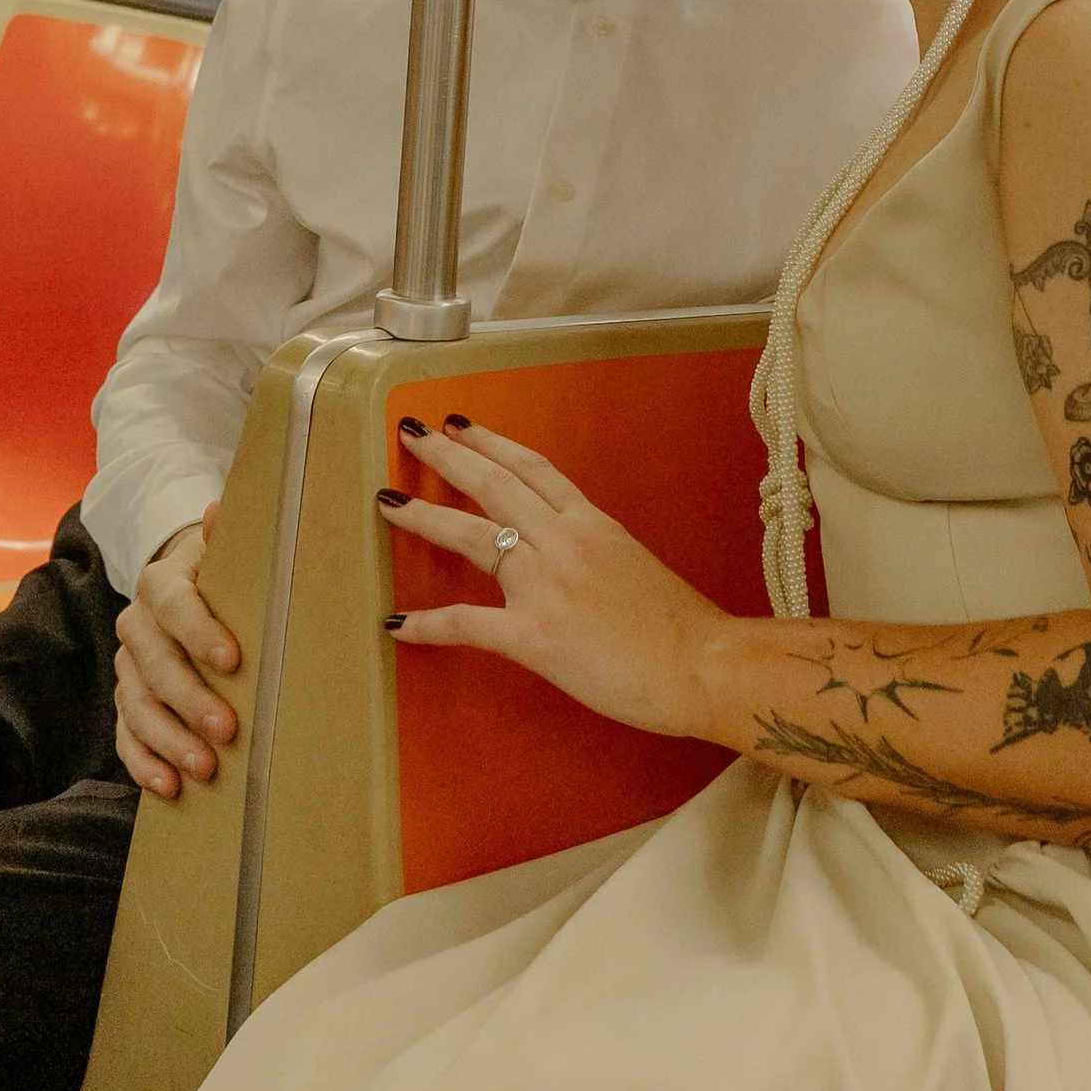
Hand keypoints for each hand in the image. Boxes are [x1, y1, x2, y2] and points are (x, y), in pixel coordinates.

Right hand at [115, 504, 240, 797]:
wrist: (185, 586)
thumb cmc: (221, 575)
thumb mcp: (229, 552)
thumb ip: (227, 536)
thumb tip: (219, 510)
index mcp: (161, 582)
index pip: (175, 606)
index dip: (200, 632)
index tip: (233, 661)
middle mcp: (136, 625)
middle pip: (156, 666)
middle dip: (191, 701)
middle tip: (227, 731)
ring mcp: (127, 666)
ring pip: (138, 706)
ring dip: (170, 741)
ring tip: (204, 769)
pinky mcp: (126, 700)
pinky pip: (125, 735)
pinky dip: (144, 763)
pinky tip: (168, 786)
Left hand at [381, 416, 724, 740]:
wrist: (702, 664)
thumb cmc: (682, 628)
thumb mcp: (636, 567)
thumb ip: (599, 554)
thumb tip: (575, 561)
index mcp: (593, 524)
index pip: (533, 468)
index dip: (492, 443)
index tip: (460, 426)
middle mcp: (565, 540)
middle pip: (495, 484)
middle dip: (448, 457)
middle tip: (411, 434)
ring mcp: (547, 584)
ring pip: (474, 536)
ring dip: (425, 516)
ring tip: (388, 502)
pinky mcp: (534, 634)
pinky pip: (469, 623)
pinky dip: (429, 624)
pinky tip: (398, 624)